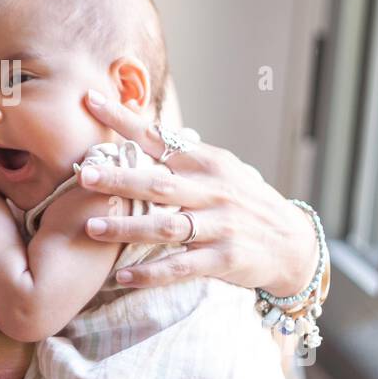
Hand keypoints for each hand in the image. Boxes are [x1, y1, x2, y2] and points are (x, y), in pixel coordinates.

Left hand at [77, 90, 318, 297]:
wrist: (292, 243)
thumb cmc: (245, 202)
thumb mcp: (221, 170)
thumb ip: (182, 157)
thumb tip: (140, 132)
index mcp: (206, 163)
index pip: (158, 137)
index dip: (123, 119)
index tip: (90, 101)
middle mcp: (212, 191)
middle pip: (158, 183)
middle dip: (119, 179)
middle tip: (84, 175)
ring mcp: (219, 225)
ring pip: (165, 227)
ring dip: (126, 228)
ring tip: (92, 228)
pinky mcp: (224, 258)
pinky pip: (181, 267)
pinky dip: (151, 273)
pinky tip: (123, 277)